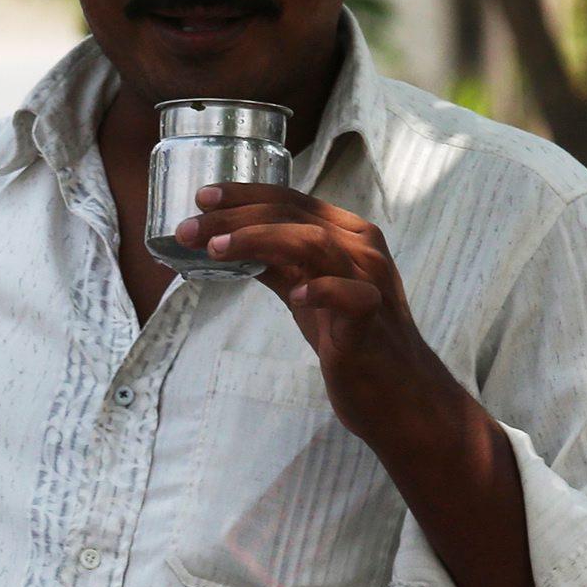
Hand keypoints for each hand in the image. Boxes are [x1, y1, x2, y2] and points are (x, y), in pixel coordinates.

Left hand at [177, 184, 449, 443]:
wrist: (396, 391)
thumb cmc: (351, 337)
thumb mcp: (306, 291)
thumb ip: (276, 264)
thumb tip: (226, 243)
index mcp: (346, 234)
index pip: (290, 201)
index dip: (245, 195)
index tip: (203, 198)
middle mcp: (360, 247)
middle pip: (293, 217)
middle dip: (236, 217)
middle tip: (190, 228)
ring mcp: (369, 279)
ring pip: (314, 243)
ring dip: (259, 240)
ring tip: (215, 249)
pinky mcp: (372, 317)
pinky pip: (349, 295)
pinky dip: (320, 290)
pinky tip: (295, 295)